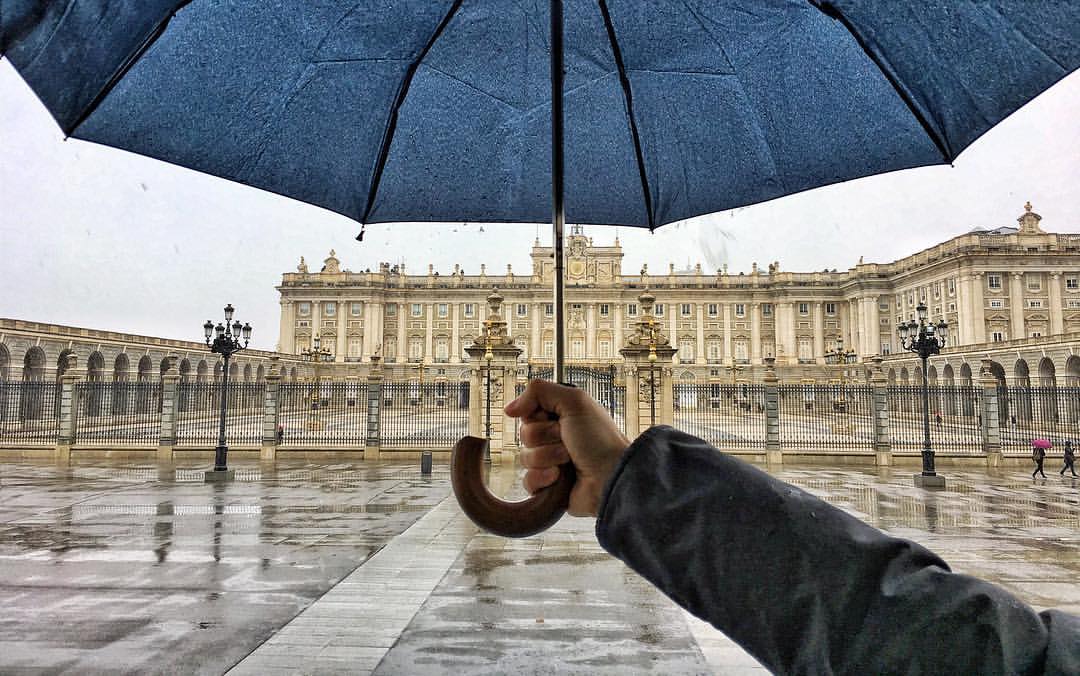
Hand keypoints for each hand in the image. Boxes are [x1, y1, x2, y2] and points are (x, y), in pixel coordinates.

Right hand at [505, 380, 629, 516]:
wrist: (611, 477)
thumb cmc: (600, 439)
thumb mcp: (574, 401)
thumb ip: (539, 391)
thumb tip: (509, 408)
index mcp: (561, 416)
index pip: (529, 412)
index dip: (538, 415)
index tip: (557, 417)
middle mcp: (555, 438)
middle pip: (525, 433)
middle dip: (545, 437)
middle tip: (567, 440)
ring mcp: (551, 462)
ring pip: (525, 457)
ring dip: (547, 457)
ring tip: (568, 461)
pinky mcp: (548, 486)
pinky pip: (527, 480)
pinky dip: (542, 478)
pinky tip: (559, 478)